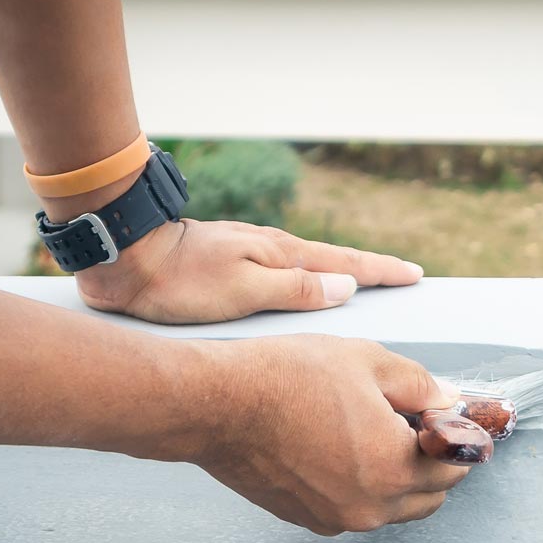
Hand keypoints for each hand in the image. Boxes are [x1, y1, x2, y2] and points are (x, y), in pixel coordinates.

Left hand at [72, 219, 424, 323]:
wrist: (127, 258)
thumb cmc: (181, 282)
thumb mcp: (244, 292)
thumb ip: (296, 290)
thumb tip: (347, 286)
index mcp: (282, 256)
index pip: (346, 266)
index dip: (381, 272)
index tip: (414, 275)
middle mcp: (271, 250)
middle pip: (332, 261)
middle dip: (368, 270)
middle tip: (400, 276)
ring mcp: (250, 253)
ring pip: (306, 265)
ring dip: (336, 274)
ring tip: (360, 284)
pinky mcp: (229, 262)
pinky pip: (282, 272)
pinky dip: (304, 279)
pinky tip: (300, 288)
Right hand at [194, 335, 468, 534]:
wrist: (218, 405)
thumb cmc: (287, 378)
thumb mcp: (369, 361)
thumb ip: (421, 386)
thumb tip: (448, 401)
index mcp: (395, 468)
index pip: (455, 467)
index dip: (457, 438)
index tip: (449, 420)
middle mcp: (371, 506)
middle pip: (430, 497)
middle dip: (432, 464)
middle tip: (414, 425)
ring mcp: (337, 518)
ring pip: (392, 508)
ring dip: (398, 479)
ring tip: (372, 432)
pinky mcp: (308, 519)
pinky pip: (354, 509)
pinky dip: (361, 487)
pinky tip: (340, 448)